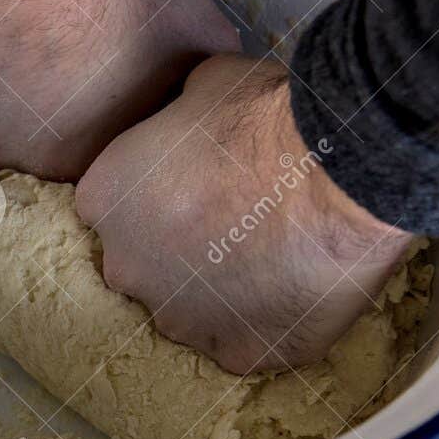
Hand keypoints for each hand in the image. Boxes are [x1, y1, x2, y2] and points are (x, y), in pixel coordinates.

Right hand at [0, 0, 239, 180]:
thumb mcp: (200, 42)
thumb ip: (201, 89)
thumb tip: (215, 106)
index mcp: (74, 165)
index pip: (84, 170)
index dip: (97, 134)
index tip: (106, 98)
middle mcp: (10, 156)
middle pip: (29, 151)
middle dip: (48, 120)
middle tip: (69, 69)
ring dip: (6, 96)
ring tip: (34, 48)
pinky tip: (3, 30)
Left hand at [75, 55, 414, 373]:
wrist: (335, 169)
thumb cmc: (264, 115)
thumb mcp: (202, 85)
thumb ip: (177, 116)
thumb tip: (187, 116)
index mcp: (103, 202)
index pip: (116, 209)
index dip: (160, 199)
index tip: (198, 187)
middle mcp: (125, 270)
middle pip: (146, 265)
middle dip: (181, 250)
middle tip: (239, 222)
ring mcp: (180, 320)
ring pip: (192, 311)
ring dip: (223, 292)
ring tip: (276, 257)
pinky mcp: (239, 353)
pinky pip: (247, 343)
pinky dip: (269, 324)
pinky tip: (299, 293)